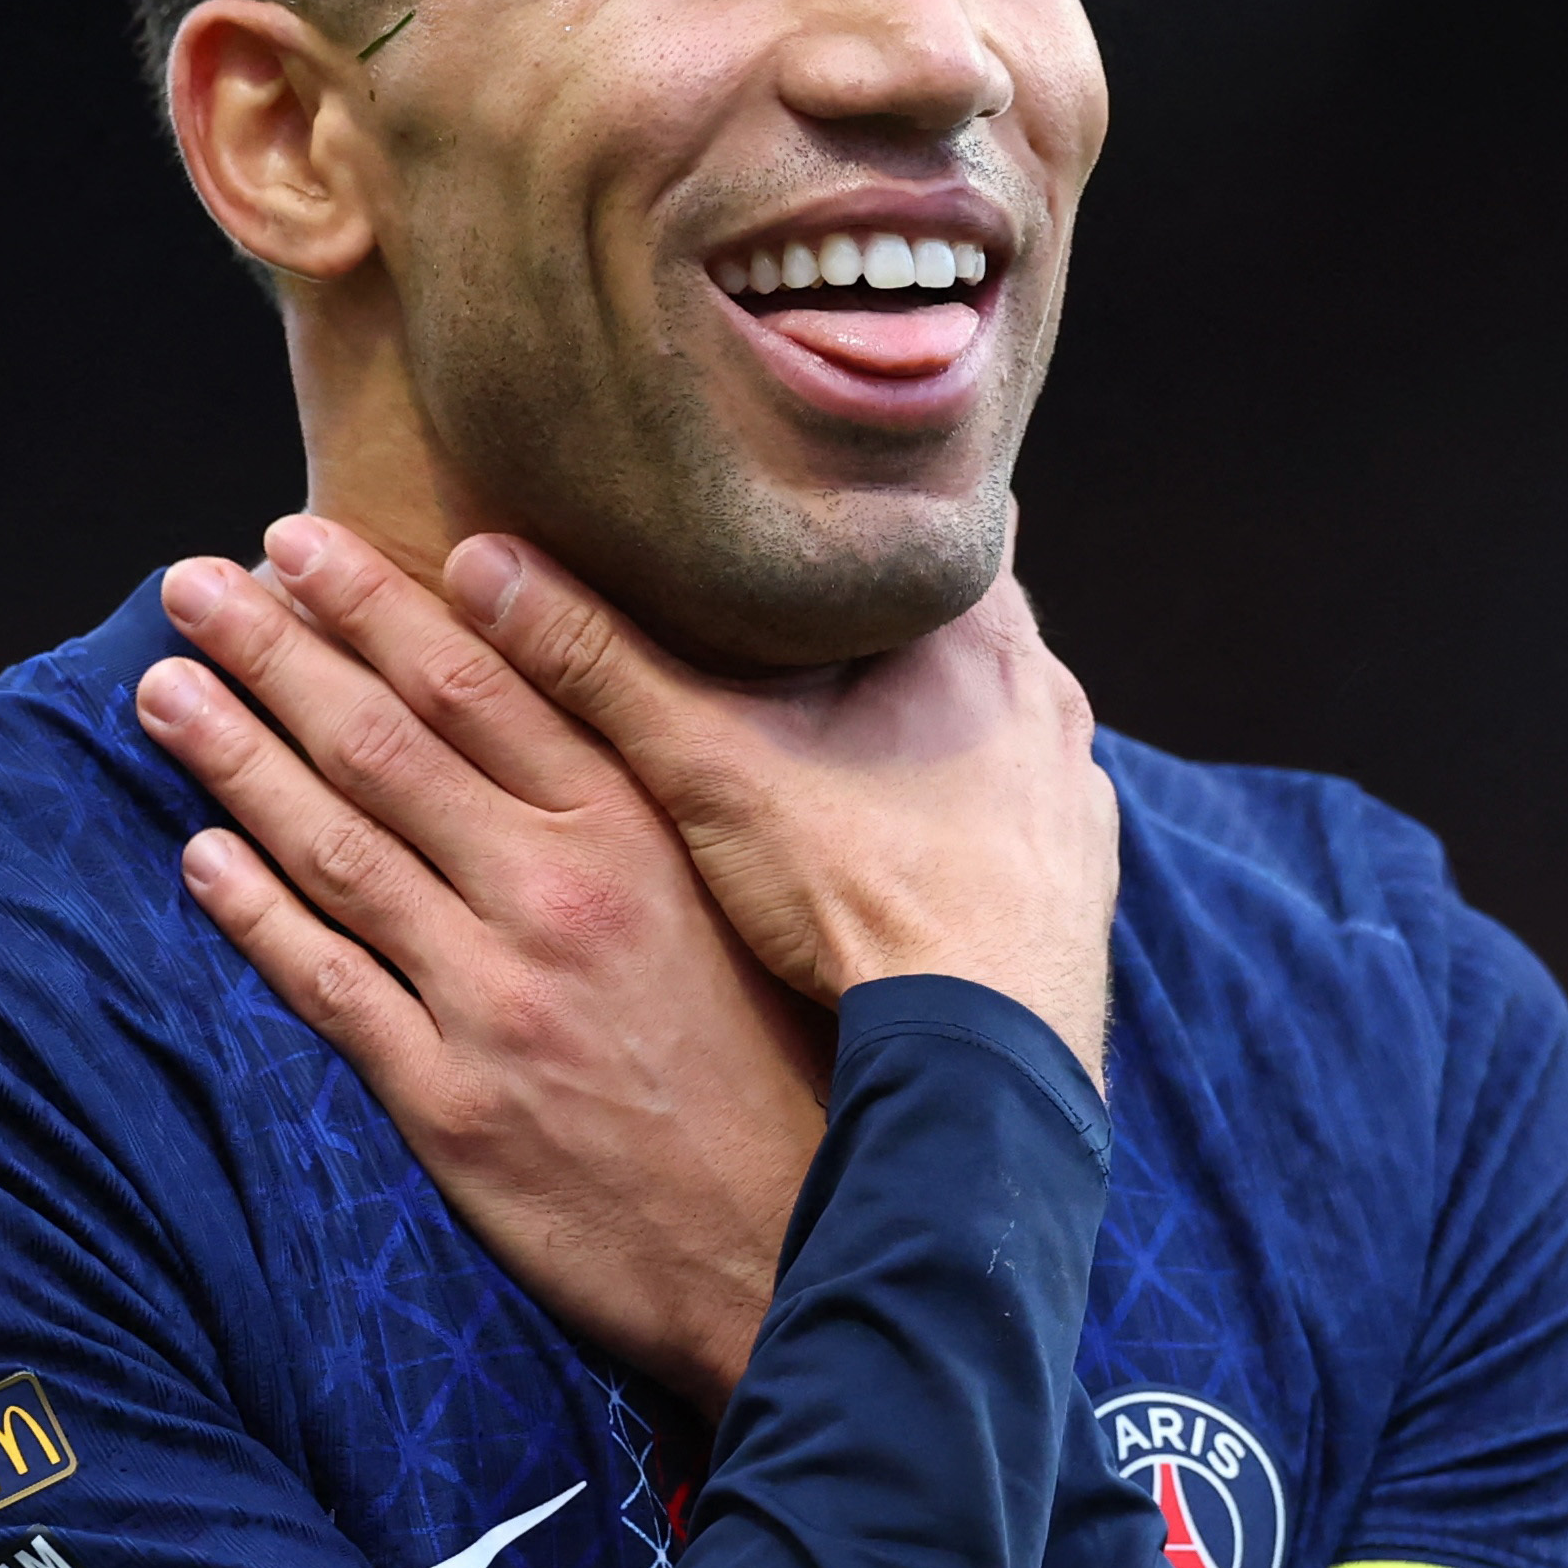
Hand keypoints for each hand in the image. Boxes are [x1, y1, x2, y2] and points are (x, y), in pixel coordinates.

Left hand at [132, 517, 829, 1413]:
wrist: (802, 1250)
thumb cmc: (788, 1062)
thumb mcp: (744, 897)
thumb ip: (651, 795)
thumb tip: (569, 684)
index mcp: (639, 832)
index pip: (480, 683)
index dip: (374, 605)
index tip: (296, 543)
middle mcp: (559, 898)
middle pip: (387, 745)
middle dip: (278, 652)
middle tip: (194, 583)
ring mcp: (496, 1002)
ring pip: (337, 851)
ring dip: (238, 760)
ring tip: (164, 690)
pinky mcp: (453, 1106)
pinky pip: (329, 989)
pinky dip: (257, 917)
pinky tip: (201, 856)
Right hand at [449, 532, 1121, 1085]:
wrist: (983, 1057)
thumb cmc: (861, 898)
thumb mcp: (707, 766)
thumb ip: (598, 662)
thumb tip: (485, 563)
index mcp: (975, 628)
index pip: (946, 511)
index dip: (878, 509)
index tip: (815, 513)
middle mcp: (1047, 690)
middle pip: (968, 609)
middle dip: (894, 612)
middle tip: (810, 618)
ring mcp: (1076, 784)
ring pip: (1004, 707)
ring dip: (943, 710)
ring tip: (857, 726)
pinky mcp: (1083, 868)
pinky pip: (1029, 803)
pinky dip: (978, 804)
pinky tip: (917, 834)